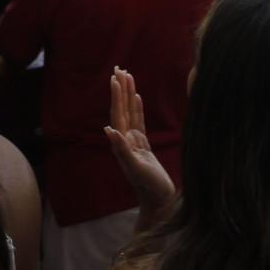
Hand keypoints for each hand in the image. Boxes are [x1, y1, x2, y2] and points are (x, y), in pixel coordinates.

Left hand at [104, 67, 174, 218]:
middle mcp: (126, 140)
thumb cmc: (149, 187)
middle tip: (120, 69)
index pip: (118, 114)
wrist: (159, 200)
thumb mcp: (136, 169)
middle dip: (121, 89)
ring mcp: (135, 142)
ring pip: (130, 113)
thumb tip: (110, 131)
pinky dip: (137, 108)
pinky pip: (139, 122)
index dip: (117, 96)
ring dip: (128, 95)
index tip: (115, 79)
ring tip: (127, 76)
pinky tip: (137, 98)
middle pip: (122, 109)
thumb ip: (123, 151)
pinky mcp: (144, 145)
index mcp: (122, 143)